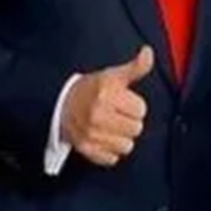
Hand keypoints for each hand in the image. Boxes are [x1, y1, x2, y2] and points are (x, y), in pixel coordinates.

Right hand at [61, 46, 154, 165]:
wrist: (61, 104)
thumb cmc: (92, 89)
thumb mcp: (113, 75)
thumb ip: (135, 67)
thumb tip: (148, 52)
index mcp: (106, 94)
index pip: (141, 110)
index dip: (134, 105)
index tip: (123, 102)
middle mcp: (97, 115)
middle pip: (136, 129)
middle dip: (129, 122)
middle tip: (117, 115)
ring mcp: (91, 134)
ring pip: (127, 146)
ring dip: (122, 138)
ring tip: (111, 127)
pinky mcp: (86, 149)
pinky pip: (112, 158)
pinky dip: (109, 151)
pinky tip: (103, 138)